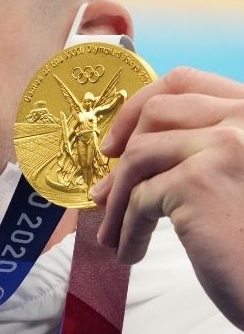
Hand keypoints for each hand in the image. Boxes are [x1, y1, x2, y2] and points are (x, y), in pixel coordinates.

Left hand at [91, 67, 243, 329]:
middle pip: (155, 112)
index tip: (117, 141)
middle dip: (120, 152)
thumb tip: (121, 150)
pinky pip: (139, 198)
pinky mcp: (198, 181)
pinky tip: (130, 252)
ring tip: (114, 234)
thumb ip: (197, 149)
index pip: (186, 81)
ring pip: (138, 157)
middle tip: (103, 191)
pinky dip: (127, 228)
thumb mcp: (235, 177)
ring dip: (117, 200)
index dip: (139, 105)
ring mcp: (223, 146)